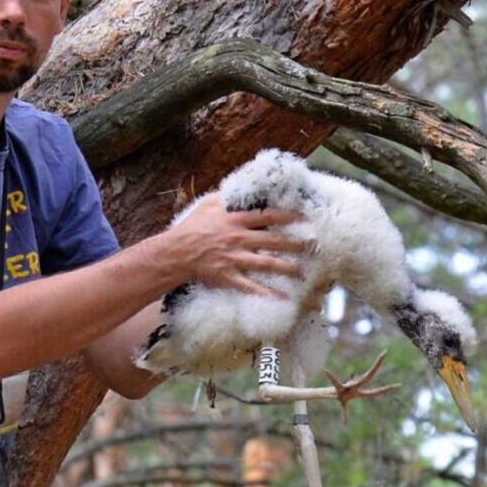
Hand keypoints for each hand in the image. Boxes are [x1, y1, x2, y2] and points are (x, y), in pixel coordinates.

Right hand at [164, 196, 308, 297]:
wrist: (174, 252)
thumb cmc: (189, 228)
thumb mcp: (206, 205)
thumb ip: (224, 196)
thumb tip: (237, 189)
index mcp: (235, 220)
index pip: (267, 215)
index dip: (288, 216)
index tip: (304, 217)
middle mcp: (239, 238)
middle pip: (273, 240)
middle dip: (295, 243)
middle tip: (311, 245)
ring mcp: (235, 258)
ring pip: (267, 262)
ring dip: (287, 267)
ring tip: (302, 270)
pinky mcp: (229, 275)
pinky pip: (251, 286)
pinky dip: (267, 292)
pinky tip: (282, 298)